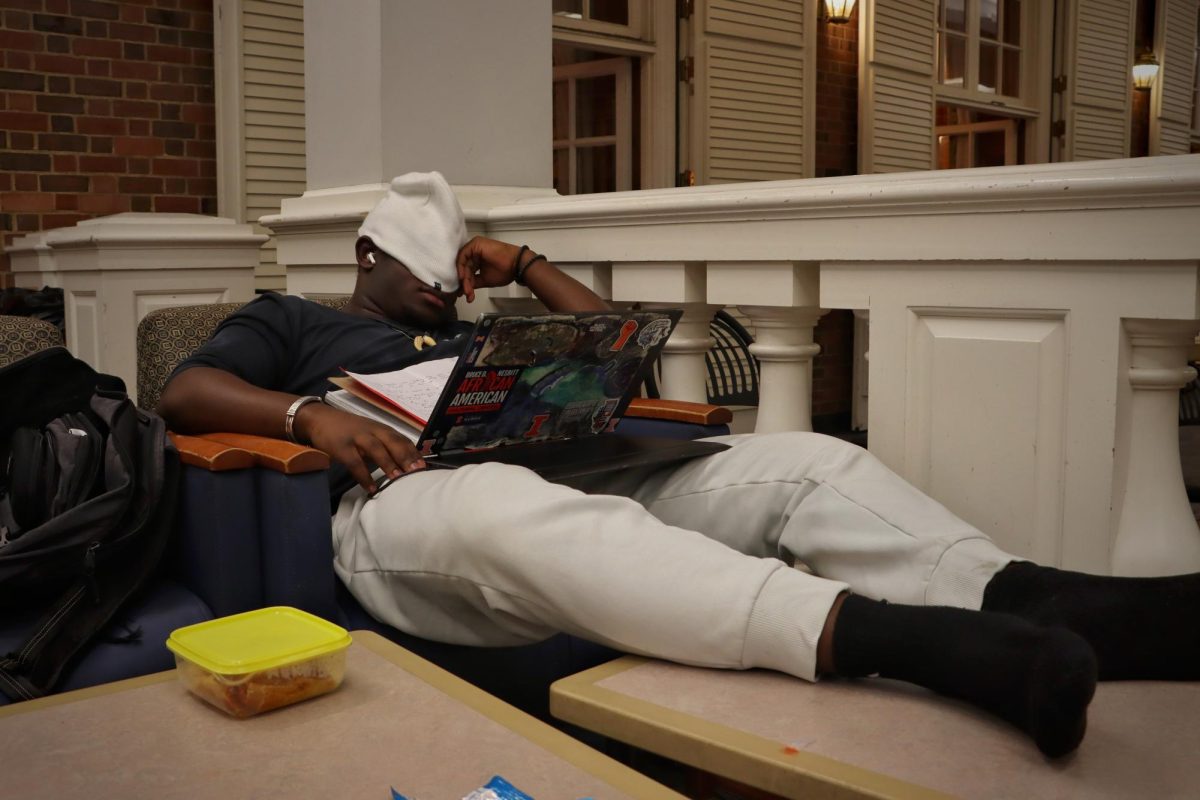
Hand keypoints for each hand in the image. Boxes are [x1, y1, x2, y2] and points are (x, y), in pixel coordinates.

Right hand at [295, 403, 424, 490]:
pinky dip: (364, 475)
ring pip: (376, 449)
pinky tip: (371, 488)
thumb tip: (406, 465)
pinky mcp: (341, 446)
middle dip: (406, 456)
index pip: (402, 439)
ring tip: (398, 479)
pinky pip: (355, 462)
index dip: (414, 453)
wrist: (319, 418)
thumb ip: (386, 445)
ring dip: (389, 463)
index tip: (425, 467)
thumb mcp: (370, 433)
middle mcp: (372, 431)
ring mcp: (357, 437)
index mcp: (382, 429)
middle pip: (393, 442)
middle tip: (417, 472)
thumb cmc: (349, 429)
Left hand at [456, 236, 523, 302]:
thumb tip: (464, 289)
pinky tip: (464, 278)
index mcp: (477, 259)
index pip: (467, 271)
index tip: (465, 294)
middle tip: (467, 294)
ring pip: (463, 263)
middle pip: (464, 268)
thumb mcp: (485, 279)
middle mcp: (475, 252)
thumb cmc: (505, 271)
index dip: (465, 283)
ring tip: (468, 290)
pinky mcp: (475, 244)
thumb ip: (473, 282)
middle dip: (465, 283)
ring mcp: (475, 247)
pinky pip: (463, 256)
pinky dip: (461, 267)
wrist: (516, 265)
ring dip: (464, 278)